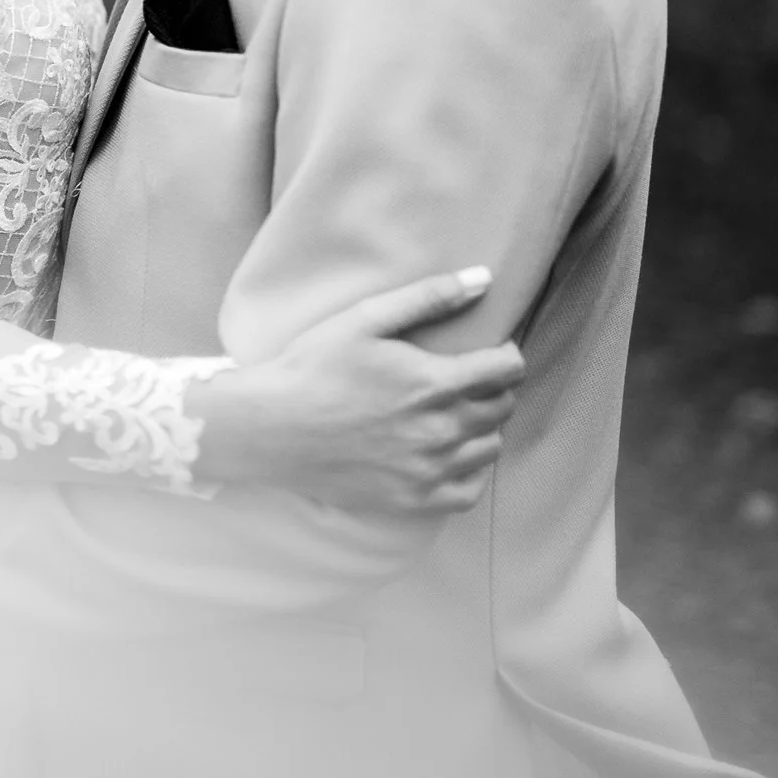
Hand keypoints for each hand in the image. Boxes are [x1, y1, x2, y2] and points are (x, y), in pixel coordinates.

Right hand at [191, 267, 524, 514]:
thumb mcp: (363, 319)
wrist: (270, 427)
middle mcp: (440, 431)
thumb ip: (426, 297)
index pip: (507, 369)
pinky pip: (470, 489)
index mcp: (432, 383)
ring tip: (455, 413)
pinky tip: (448, 452)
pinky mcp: (414, 499)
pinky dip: (469, 470)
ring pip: (491, 447)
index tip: (489, 350)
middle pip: (502, 407)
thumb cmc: (312, 367)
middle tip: (466, 378)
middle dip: (493, 387)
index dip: (505, 354)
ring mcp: (428, 470)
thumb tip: (482, 278)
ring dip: (483, 427)